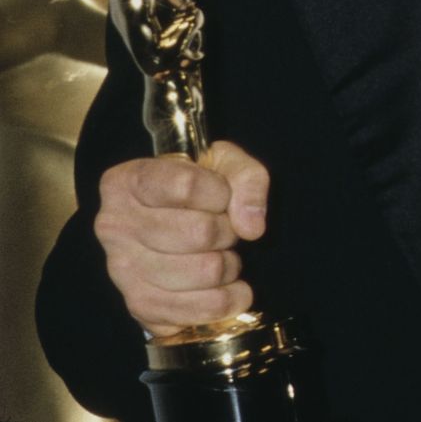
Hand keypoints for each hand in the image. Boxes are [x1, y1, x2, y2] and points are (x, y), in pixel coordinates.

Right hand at [93, 141, 267, 336]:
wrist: (172, 222)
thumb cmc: (198, 188)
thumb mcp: (225, 163)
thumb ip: (247, 179)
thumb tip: (252, 227)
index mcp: (126, 182)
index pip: (186, 186)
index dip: (220, 193)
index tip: (222, 197)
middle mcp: (114, 226)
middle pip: (200, 232)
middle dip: (228, 232)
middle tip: (224, 231)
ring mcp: (121, 270)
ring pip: (204, 272)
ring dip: (229, 265)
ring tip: (222, 256)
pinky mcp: (138, 305)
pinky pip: (195, 311)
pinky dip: (225, 301)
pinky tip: (229, 289)